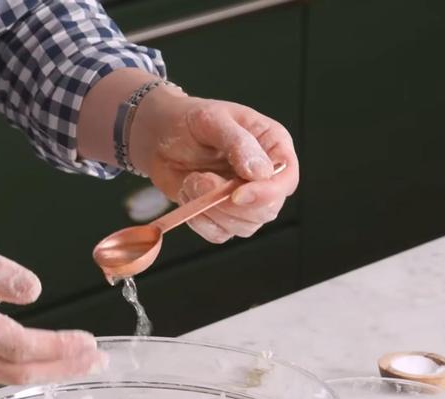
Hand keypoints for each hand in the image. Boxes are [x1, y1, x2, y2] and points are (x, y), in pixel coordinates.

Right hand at [0, 217, 103, 383]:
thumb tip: (32, 290)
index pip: (17, 345)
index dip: (57, 348)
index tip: (89, 342)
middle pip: (17, 371)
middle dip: (62, 368)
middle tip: (99, 361)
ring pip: (4, 376)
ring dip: (46, 372)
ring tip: (81, 363)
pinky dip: (23, 368)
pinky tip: (43, 359)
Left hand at [128, 89, 298, 242]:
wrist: (159, 136)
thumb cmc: (189, 121)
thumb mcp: (211, 119)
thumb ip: (238, 142)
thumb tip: (261, 172)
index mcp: (273, 146)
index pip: (286, 178)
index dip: (267, 193)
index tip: (237, 194)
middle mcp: (265, 177)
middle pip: (268, 210)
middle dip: (231, 205)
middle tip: (202, 179)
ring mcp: (246, 200)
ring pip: (244, 226)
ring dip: (211, 209)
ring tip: (192, 180)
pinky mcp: (224, 216)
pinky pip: (219, 233)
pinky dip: (199, 219)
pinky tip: (189, 193)